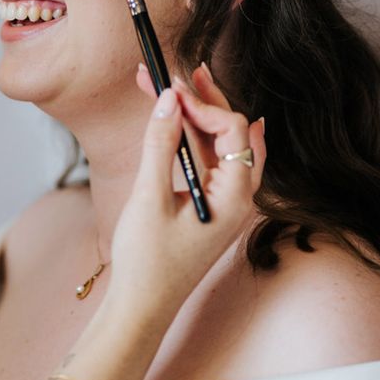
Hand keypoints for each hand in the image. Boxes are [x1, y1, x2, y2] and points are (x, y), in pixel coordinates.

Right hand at [104, 63, 265, 319]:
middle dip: (206, 101)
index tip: (171, 90)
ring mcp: (225, 202)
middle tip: (186, 71)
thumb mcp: (149, 196)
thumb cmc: (147, 260)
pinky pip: (208, 163)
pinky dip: (192, 139)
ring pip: (219, 147)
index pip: (233, 131)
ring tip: (174, 86)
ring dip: (196, 118)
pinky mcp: (209, 205)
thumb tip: (167, 98)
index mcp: (235, 196)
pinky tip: (184, 119)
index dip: (204, 105)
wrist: (141, 308)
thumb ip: (160, 144)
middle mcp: (238, 196)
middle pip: (233, 134)